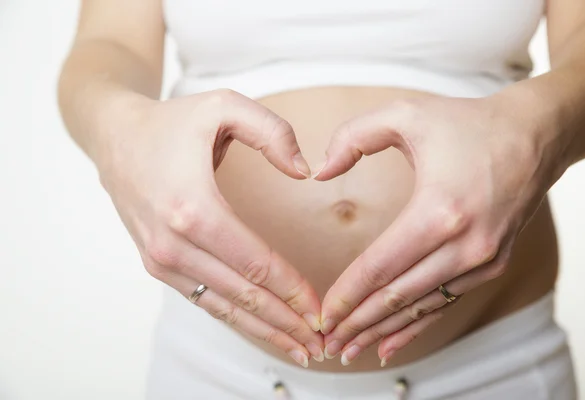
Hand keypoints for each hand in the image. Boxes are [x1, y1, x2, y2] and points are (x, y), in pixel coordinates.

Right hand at [97, 89, 323, 365]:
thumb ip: (272, 132)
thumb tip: (304, 172)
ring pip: (223, 306)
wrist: (114, 137)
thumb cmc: (172, 122)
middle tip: (322, 344)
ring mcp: (161, 259)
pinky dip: (235, 318)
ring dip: (264, 331)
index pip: (256, 263)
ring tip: (299, 351)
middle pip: (243, 295)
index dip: (293, 291)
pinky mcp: (157, 264)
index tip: (322, 311)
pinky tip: (261, 329)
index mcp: (192, 208)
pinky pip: (203, 299)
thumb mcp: (224, 105)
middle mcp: (173, 243)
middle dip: (286, 323)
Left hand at [314, 94, 553, 364]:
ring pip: (420, 307)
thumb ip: (352, 138)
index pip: (380, 266)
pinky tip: (390, 344)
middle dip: (357, 322)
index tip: (322, 313)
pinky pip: (444, 302)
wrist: (534, 135)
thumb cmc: (468, 124)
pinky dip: (415, 326)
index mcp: (439, 211)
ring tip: (348, 350)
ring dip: (381, 331)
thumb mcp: (405, 114)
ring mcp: (482, 259)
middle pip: (397, 296)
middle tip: (325, 342)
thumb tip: (320, 173)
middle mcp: (465, 245)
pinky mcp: (491, 264)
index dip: (347, 294)